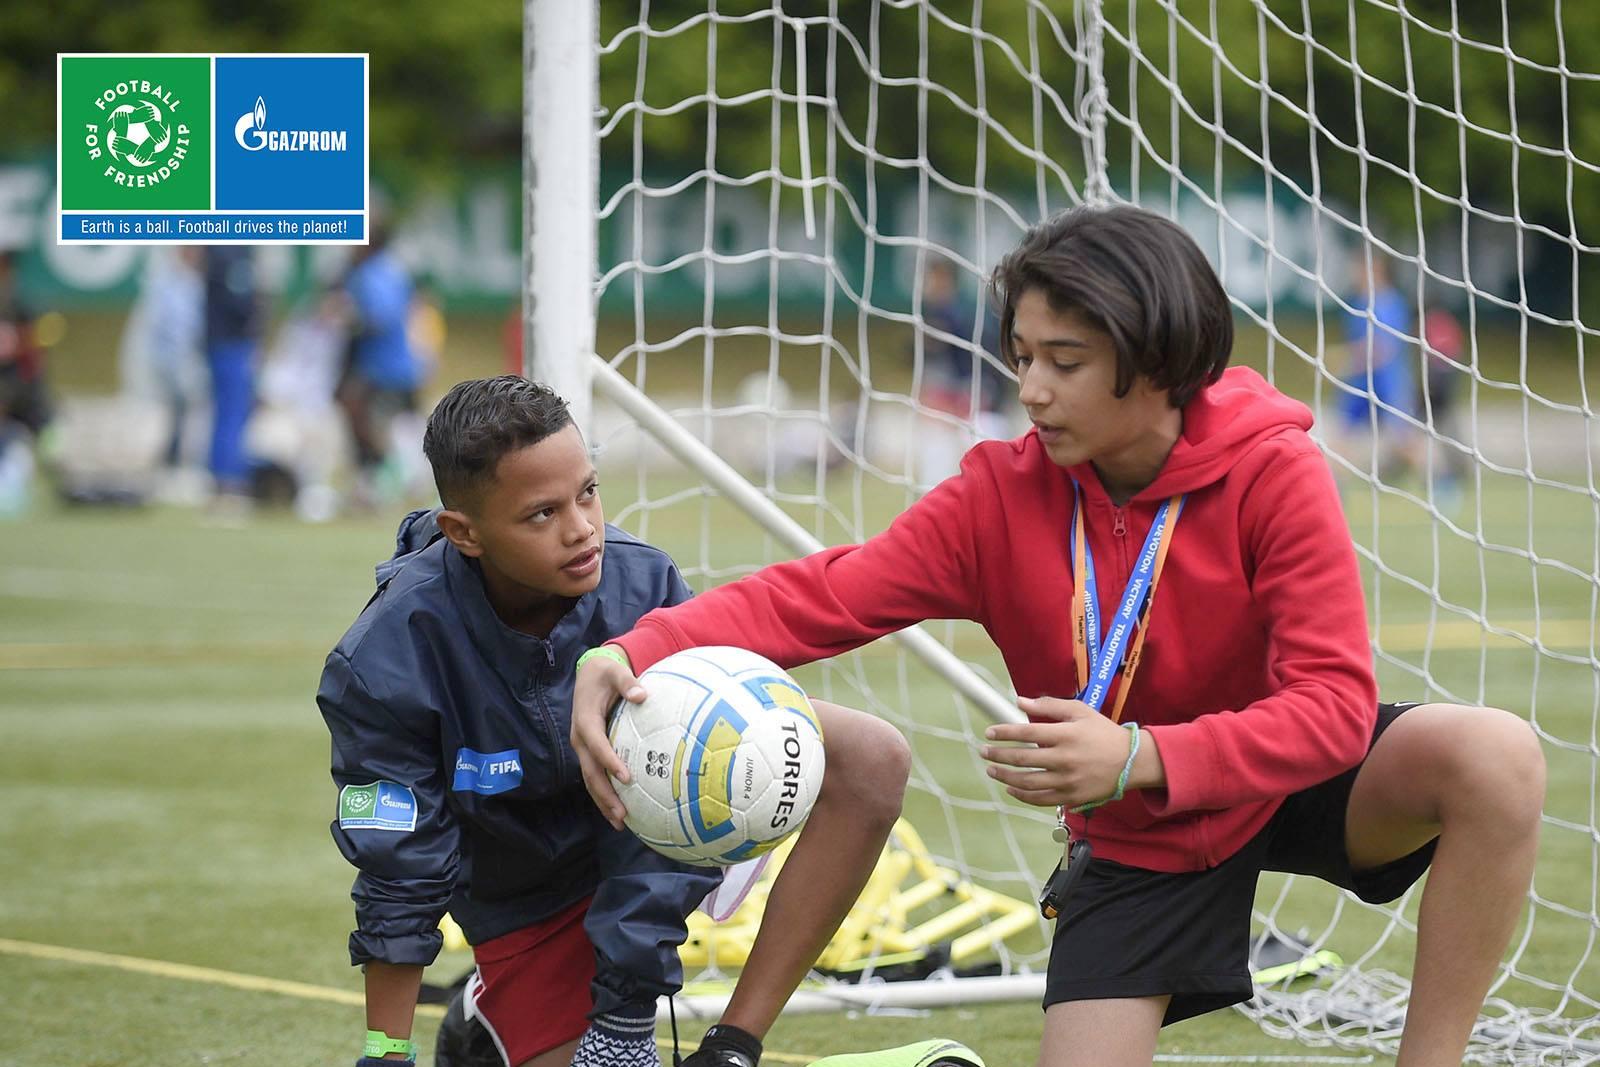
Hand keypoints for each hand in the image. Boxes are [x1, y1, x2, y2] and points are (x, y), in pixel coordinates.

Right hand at [570, 649, 647, 828]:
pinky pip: (594, 777)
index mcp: (586, 720)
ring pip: (590, 780)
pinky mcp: (588, 752)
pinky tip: (618, 812)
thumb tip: (642, 695)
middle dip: (605, 795)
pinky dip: (603, 795)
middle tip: (622, 815)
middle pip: (590, 772)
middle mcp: (580, 738)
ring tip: (620, 822)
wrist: (589, 674)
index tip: (626, 777)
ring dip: (603, 802)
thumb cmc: (605, 674)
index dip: (610, 762)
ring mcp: (582, 748)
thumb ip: (628, 682)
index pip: (598, 745)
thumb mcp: (616, 671)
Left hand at [980, 696, 1131, 808]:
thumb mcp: (1080, 711)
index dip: (1004, 733)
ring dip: (1005, 776)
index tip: (989, 733)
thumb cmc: (1102, 732)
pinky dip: (1022, 795)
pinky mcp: (1072, 797)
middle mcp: (1065, 759)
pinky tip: (1010, 788)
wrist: (1131, 761)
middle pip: (1023, 758)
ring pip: (1028, 782)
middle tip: (983, 751)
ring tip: (991, 770)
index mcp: (1066, 735)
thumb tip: (1019, 701)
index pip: (1027, 733)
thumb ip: (1049, 705)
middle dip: (998, 755)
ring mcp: (1068, 780)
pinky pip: (1041, 799)